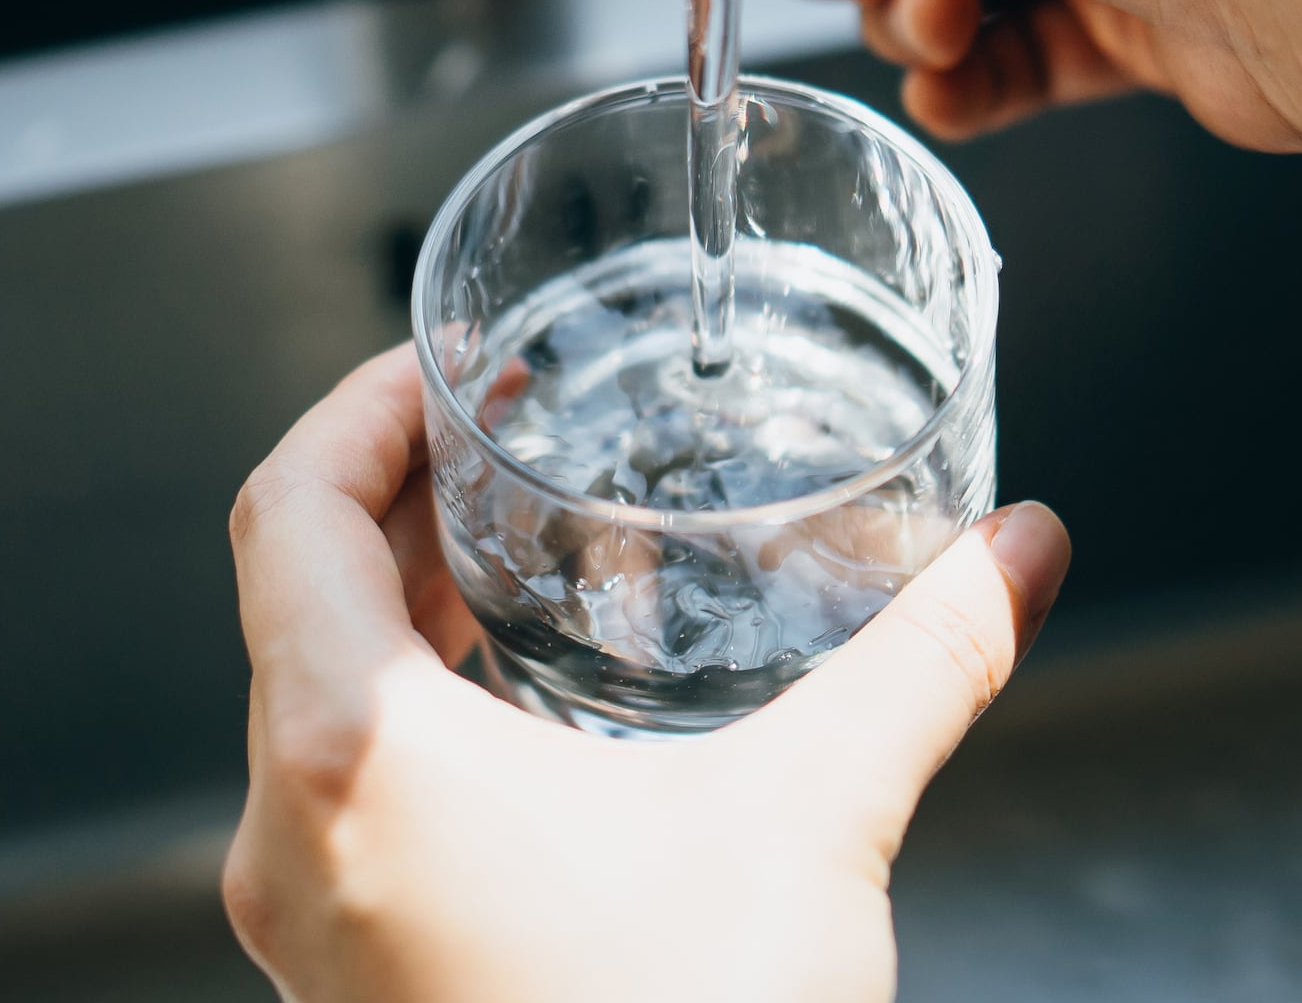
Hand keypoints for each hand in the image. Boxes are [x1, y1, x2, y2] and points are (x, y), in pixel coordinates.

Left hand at [222, 347, 1074, 1002]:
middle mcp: (290, 840)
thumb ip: (920, 665)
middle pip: (294, 601)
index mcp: (351, 759)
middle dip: (404, 498)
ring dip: (407, 615)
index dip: (362, 403)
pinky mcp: (353, 990)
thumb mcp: (813, 826)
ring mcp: (310, 931)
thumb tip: (1014, 554)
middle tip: (511, 432)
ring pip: (315, 711)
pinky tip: (539, 726)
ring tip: (528, 556)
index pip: (287, 508)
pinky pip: (346, 807)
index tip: (449, 361)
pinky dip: (418, 725)